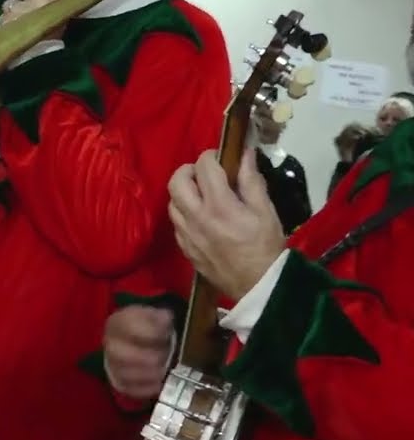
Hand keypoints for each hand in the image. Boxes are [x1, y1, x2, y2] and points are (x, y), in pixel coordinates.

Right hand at [103, 305, 173, 399]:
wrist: (137, 340)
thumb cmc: (147, 327)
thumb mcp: (154, 316)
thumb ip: (161, 317)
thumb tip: (165, 319)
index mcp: (118, 322)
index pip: (128, 327)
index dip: (149, 333)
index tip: (165, 336)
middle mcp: (110, 343)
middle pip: (119, 353)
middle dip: (144, 358)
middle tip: (163, 358)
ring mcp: (112, 363)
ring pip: (123, 373)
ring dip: (146, 375)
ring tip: (162, 371)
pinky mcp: (118, 381)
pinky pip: (128, 389)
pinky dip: (144, 389)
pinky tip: (158, 384)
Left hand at [167, 149, 286, 300]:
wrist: (258, 286)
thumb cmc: (266, 247)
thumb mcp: (265, 211)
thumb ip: (251, 181)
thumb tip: (244, 154)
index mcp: (219, 206)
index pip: (204, 167)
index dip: (211, 157)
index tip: (221, 159)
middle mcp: (196, 217)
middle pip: (176, 181)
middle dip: (189, 171)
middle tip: (204, 174)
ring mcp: (186, 234)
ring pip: (172, 201)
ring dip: (184, 192)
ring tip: (202, 195)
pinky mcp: (184, 247)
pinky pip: (175, 222)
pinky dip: (183, 212)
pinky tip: (199, 216)